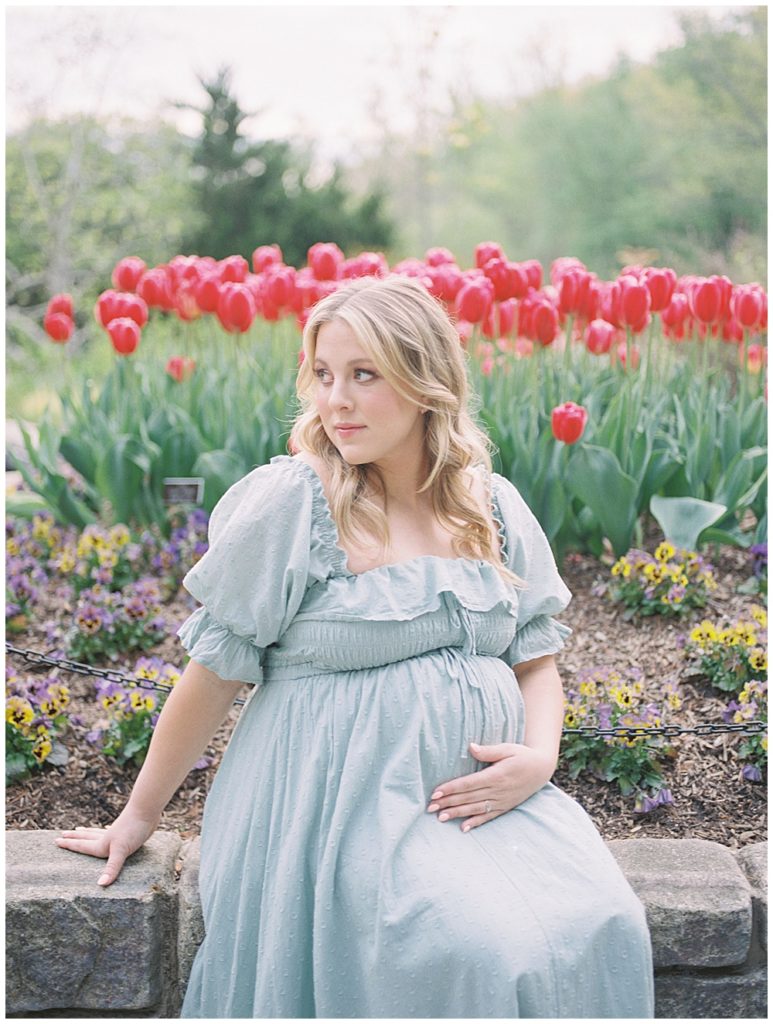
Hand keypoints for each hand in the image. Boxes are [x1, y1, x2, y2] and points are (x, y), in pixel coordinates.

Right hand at [54, 808, 159, 886]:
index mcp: (102, 844)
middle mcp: (107, 838)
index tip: (56, 841)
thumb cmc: (132, 830)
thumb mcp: (121, 851)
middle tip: (62, 833)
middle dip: (75, 837)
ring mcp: (117, 833)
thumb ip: (111, 868)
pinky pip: (112, 831)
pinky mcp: (127, 830)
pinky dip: (107, 831)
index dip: (69, 844)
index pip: (81, 845)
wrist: (147, 809)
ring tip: (80, 829)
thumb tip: (100, 885)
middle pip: (86, 837)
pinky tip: (108, 828)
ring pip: (98, 833)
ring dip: (88, 832)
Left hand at [427, 742, 555, 831]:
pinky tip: (463, 828)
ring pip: (475, 808)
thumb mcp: (507, 748)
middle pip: (468, 797)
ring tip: (441, 818)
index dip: (451, 788)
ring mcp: (501, 801)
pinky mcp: (505, 806)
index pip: (468, 783)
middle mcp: (498, 791)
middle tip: (430, 807)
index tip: (436, 792)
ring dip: (457, 813)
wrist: (542, 769)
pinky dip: (476, 822)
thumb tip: (471, 747)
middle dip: (448, 802)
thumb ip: (489, 751)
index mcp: (496, 775)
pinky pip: (488, 816)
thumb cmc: (522, 755)